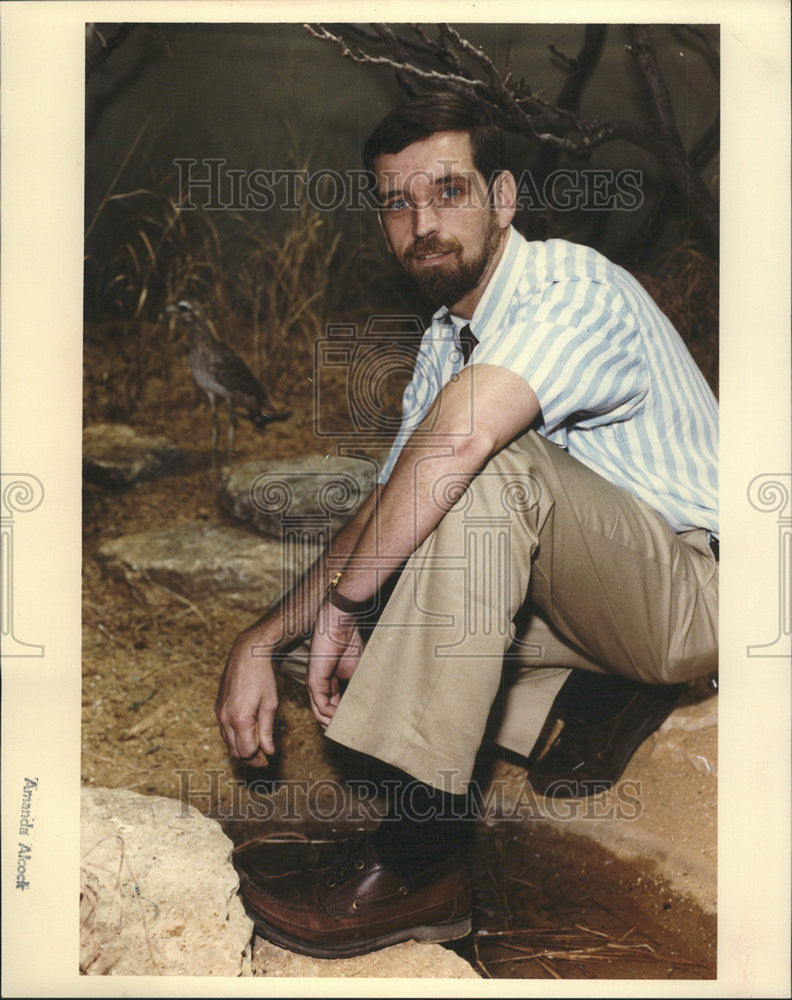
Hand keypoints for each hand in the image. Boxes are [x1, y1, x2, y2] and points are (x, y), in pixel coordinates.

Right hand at [215, 627, 278, 766]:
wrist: (246, 655)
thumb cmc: (262, 678)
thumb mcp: (270, 705)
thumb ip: (267, 731)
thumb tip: (269, 752)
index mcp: (239, 719)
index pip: (246, 751)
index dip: (258, 758)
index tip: (268, 759)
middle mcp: (225, 718)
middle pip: (235, 750)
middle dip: (249, 757)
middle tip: (264, 758)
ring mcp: (219, 712)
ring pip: (227, 741)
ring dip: (241, 747)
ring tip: (257, 747)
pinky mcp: (217, 707)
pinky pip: (224, 729)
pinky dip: (234, 736)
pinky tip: (247, 732)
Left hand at [306, 600, 362, 726]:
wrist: (340, 625)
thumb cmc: (350, 642)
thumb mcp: (357, 671)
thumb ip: (358, 688)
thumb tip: (371, 705)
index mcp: (329, 682)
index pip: (333, 706)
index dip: (343, 718)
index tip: (357, 726)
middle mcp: (319, 685)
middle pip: (325, 713)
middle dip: (337, 725)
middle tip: (353, 734)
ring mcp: (315, 684)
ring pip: (321, 713)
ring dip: (335, 723)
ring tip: (350, 731)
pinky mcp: (314, 682)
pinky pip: (321, 705)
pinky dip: (332, 715)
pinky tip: (343, 720)